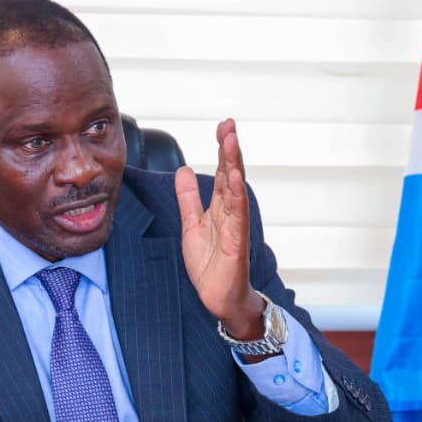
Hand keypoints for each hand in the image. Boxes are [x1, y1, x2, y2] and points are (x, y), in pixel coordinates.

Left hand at [174, 119, 264, 339]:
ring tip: (231, 141)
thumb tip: (184, 171)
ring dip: (234, 164)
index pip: (222, 171)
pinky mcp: (237, 243)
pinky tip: (234, 177)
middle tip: (229, 124)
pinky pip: (237, 216)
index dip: (222, 149)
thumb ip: (189, 198)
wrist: (219, 297)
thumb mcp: (192, 224)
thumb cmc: (210, 264)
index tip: (223, 126)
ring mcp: (236, 226)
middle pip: (231, 174)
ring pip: (235, 190)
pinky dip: (236, 196)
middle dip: (230, 149)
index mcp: (220, 207)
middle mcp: (231, 212)